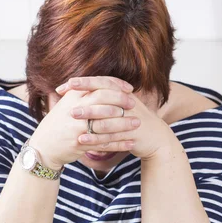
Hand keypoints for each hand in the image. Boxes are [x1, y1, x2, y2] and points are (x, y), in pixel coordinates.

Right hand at [29, 77, 134, 168]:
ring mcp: (78, 127)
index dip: (116, 85)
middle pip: (104, 100)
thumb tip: (104, 84)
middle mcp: (75, 109)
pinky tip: (131, 143)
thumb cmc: (58, 125)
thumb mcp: (66, 104)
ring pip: (107, 123)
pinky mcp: (81, 143)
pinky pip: (105, 143)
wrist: (43, 147)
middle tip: (134, 105)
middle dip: (122, 102)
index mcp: (73, 97)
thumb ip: (83, 94)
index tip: (129, 89)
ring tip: (137, 124)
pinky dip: (119, 143)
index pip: (99, 85)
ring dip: (124, 124)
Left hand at [56, 76, 174, 159]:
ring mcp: (131, 120)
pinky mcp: (132, 136)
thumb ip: (103, 95)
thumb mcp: (120, 104)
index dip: (84, 82)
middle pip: (104, 99)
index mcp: (123, 93)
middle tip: (66, 100)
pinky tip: (82, 141)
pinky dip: (96, 140)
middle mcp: (127, 104)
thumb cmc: (131, 119)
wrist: (155, 137)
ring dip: (89, 119)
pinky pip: (111, 138)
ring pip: (107, 119)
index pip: (102, 82)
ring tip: (72, 118)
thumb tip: (78, 87)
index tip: (66, 84)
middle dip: (85, 100)